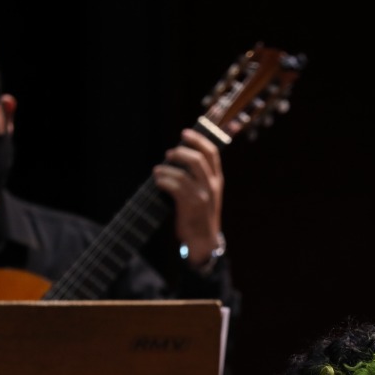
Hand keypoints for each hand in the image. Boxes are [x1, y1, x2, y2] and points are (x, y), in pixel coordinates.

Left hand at [153, 128, 224, 268]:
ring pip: (183, 173)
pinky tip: (158, 182)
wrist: (203, 241)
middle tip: (168, 153)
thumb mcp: (206, 194)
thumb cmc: (199, 215)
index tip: (184, 133)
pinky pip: (175, 187)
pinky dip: (163, 181)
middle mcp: (212, 186)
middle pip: (197, 159)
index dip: (198, 139)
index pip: (212, 153)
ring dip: (166, 169)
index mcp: (217, 180)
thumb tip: (179, 156)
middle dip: (180, 152)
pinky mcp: (191, 205)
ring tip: (157, 170)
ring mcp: (202, 196)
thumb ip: (198, 177)